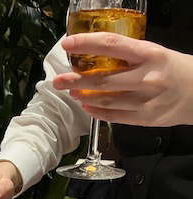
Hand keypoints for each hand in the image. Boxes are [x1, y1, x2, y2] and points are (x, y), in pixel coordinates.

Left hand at [52, 33, 192, 126]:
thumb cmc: (177, 70)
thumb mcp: (157, 54)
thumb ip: (130, 56)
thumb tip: (98, 57)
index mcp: (150, 54)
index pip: (111, 46)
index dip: (86, 44)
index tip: (68, 44)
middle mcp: (146, 78)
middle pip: (102, 79)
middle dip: (75, 80)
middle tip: (58, 80)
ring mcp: (144, 101)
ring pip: (105, 100)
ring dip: (83, 96)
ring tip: (70, 92)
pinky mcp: (144, 119)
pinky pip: (114, 116)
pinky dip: (97, 111)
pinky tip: (86, 106)